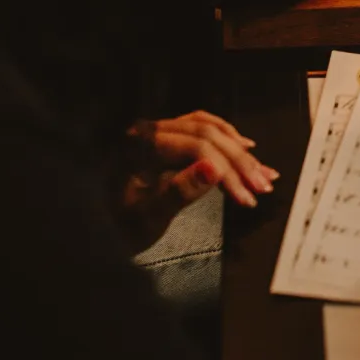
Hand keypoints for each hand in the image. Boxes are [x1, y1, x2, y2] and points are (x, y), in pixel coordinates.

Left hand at [118, 112, 278, 248]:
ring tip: (262, 173)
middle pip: (207, 134)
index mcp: (141, 144)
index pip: (197, 146)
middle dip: (239, 161)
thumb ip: (178, 192)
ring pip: (208, 129)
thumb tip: (212, 169)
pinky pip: (202, 129)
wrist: (97, 229)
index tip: (247, 197)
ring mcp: (158, 132)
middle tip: (263, 186)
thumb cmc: (118, 226)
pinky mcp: (166, 140)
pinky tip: (244, 146)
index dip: (227, 171)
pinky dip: (226, 138)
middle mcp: (149, 130)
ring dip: (238, 151)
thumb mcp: (146, 216)